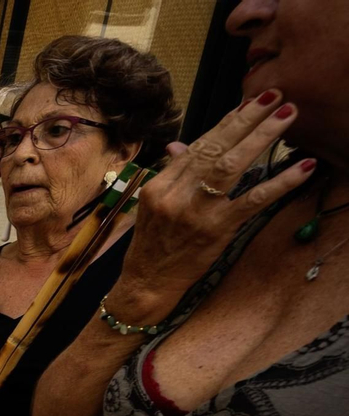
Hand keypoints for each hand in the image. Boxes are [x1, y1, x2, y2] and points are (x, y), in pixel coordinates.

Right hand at [112, 91, 313, 323]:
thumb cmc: (152, 246)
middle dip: (248, 119)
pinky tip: (303, 167)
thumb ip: (171, 175)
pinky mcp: (216, 230)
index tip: (249, 102)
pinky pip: (254, 200)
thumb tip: (181, 147)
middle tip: (276, 95)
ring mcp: (196, 211)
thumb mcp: (154, 207)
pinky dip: (281, 182)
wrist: (147, 284)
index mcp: (160, 185)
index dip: (226, 122)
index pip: (197, 146)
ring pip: (233, 166)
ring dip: (263, 137)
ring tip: (289, 115)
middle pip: (215, 148)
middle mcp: (176, 194)